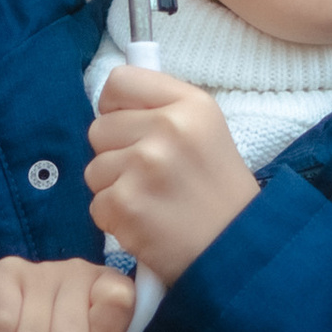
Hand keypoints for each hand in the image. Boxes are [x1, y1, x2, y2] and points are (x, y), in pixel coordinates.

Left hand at [86, 67, 259, 284]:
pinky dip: (116, 220)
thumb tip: (110, 101)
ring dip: (115, 189)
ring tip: (152, 202)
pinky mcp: (126, 204)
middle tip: (150, 177)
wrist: (238, 249)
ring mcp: (145, 165)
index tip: (130, 128)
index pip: (119, 81)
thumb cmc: (219, 192)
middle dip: (115, 155)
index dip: (116, 107)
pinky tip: (146, 224)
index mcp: (190, 104)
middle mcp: (168, 127)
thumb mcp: (206, 131)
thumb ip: (162, 109)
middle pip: (99, 128)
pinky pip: (97, 204)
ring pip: (94, 168)